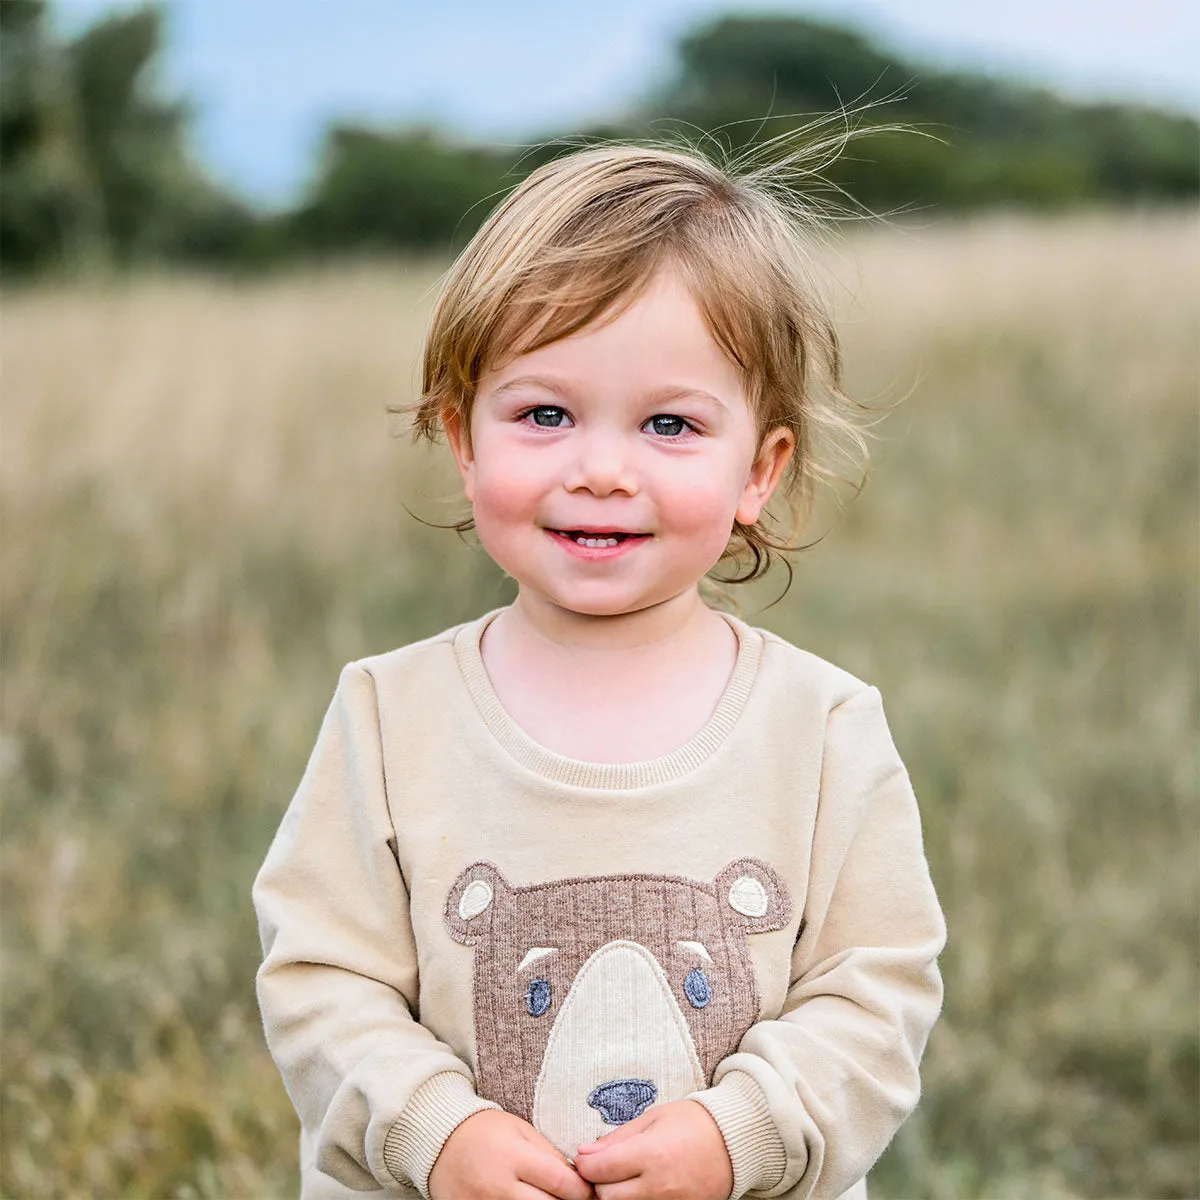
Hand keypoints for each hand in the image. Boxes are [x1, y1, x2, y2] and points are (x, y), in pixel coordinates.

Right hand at [428, 1108, 595, 1199]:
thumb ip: (549, 1154)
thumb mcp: (520, 1130)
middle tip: (573, 1197)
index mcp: (514, 1157)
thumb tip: (578, 1177)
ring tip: (551, 1198)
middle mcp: (500, 1188)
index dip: (583, 1190)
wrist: (440, 1143)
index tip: (588, 1189)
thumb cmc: (486, 1132)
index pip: (561, 1183)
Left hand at [573, 1100, 732, 1199]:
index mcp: (650, 1155)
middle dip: (600, 1183)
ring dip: (617, 1194)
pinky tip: (641, 1187)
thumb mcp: (652, 1118)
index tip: (586, 1158)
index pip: (599, 1171)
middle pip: (607, 1197)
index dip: (585, 1165)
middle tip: (606, 1168)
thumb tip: (584, 1152)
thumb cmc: (692, 1123)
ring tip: (625, 1177)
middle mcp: (659, 1186)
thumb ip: (616, 1138)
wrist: (733, 1143)